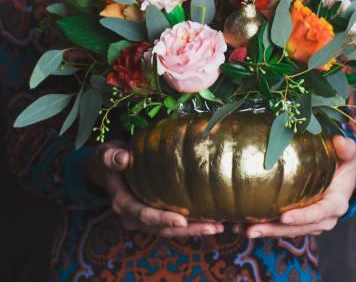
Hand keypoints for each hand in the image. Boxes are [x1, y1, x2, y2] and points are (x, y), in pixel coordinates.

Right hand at [87, 140, 223, 236]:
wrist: (112, 167)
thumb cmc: (113, 158)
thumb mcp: (108, 154)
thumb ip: (113, 156)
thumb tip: (123, 158)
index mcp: (123, 203)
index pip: (144, 214)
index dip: (162, 219)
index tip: (182, 220)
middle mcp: (133, 217)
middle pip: (162, 229)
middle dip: (188, 230)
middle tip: (212, 227)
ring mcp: (145, 220)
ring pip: (171, 231)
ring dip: (195, 230)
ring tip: (218, 227)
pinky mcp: (156, 217)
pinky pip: (174, 225)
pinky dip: (193, 225)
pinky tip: (213, 221)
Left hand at [242, 135, 355, 237]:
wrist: (345, 176)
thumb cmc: (346, 163)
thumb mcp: (351, 154)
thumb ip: (348, 148)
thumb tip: (339, 141)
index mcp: (336, 204)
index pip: (319, 213)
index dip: (302, 217)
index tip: (284, 217)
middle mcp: (324, 218)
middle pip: (298, 228)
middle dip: (275, 230)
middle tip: (253, 229)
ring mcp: (310, 222)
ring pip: (286, 231)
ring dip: (265, 231)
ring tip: (241, 230)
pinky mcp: (298, 221)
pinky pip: (280, 226)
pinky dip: (262, 226)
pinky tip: (240, 226)